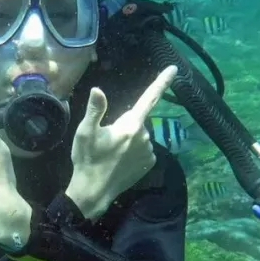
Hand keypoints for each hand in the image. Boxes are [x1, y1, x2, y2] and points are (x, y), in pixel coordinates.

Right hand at [66, 66, 177, 220]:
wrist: (93, 192)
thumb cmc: (87, 160)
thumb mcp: (85, 132)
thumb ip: (95, 110)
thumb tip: (98, 90)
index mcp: (130, 125)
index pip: (150, 97)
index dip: (162, 82)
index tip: (175, 68)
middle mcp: (145, 136)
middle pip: (137, 121)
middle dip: (125, 125)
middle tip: (106, 140)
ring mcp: (149, 151)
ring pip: (140, 136)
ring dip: (129, 139)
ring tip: (111, 153)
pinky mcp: (150, 164)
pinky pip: (143, 149)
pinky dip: (134, 151)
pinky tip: (120, 161)